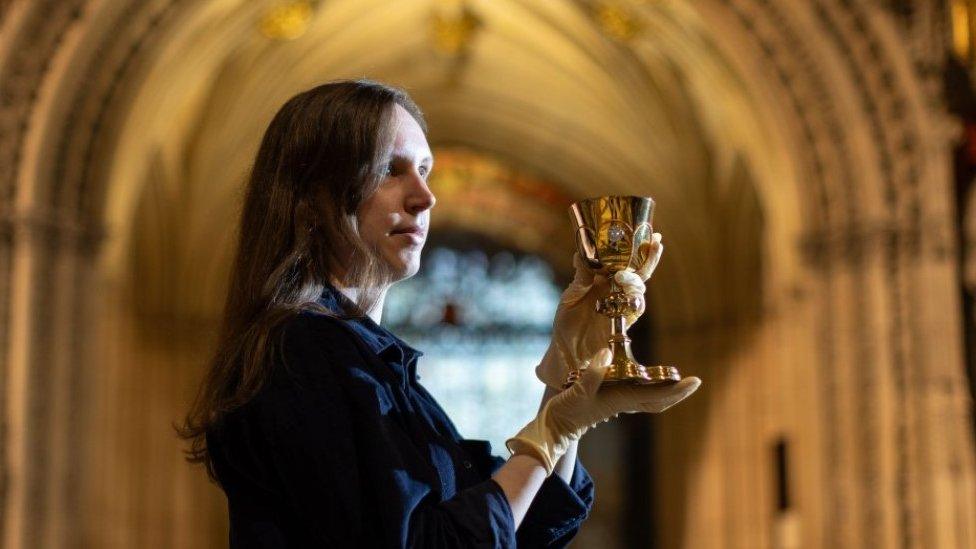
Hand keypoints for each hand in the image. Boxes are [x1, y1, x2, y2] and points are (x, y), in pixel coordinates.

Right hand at [509, 348, 699, 473]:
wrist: (553, 429)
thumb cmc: (565, 412)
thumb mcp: (577, 391)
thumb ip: (593, 374)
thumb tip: (606, 355)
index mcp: (621, 399)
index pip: (655, 395)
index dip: (676, 389)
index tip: (694, 381)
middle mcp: (623, 401)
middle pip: (658, 400)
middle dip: (676, 392)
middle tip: (694, 382)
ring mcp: (616, 402)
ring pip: (650, 399)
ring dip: (665, 392)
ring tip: (676, 380)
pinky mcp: (608, 400)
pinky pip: (637, 396)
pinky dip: (648, 389)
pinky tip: (646, 381)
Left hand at [536, 233, 663, 388]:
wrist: (566, 352)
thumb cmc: (567, 324)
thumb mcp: (570, 296)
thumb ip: (581, 276)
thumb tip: (581, 252)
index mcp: (603, 280)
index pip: (622, 260)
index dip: (635, 247)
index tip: (644, 232)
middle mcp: (616, 292)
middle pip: (638, 271)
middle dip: (649, 257)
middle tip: (656, 241)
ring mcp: (621, 307)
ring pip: (638, 288)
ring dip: (636, 279)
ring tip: (625, 274)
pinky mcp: (624, 323)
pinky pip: (635, 308)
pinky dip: (634, 298)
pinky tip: (629, 290)